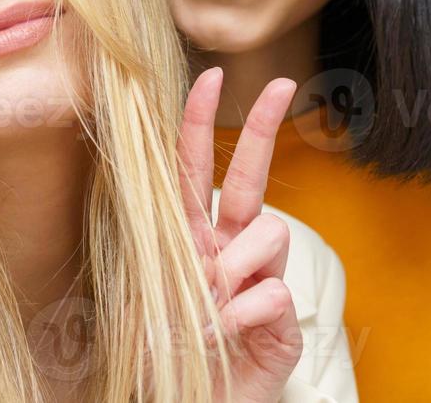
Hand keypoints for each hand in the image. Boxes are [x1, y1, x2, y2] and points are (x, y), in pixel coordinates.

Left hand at [178, 68, 301, 402]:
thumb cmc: (159, 353)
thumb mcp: (147, 299)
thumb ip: (175, 262)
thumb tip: (214, 252)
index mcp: (187, 237)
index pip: (194, 169)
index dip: (201, 122)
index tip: (212, 77)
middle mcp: (226, 250)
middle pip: (250, 178)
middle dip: (265, 127)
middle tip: (283, 85)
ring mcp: (259, 281)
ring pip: (266, 233)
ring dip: (233, 267)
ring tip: (208, 310)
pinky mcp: (283, 320)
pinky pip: (273, 290)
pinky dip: (245, 312)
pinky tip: (227, 336)